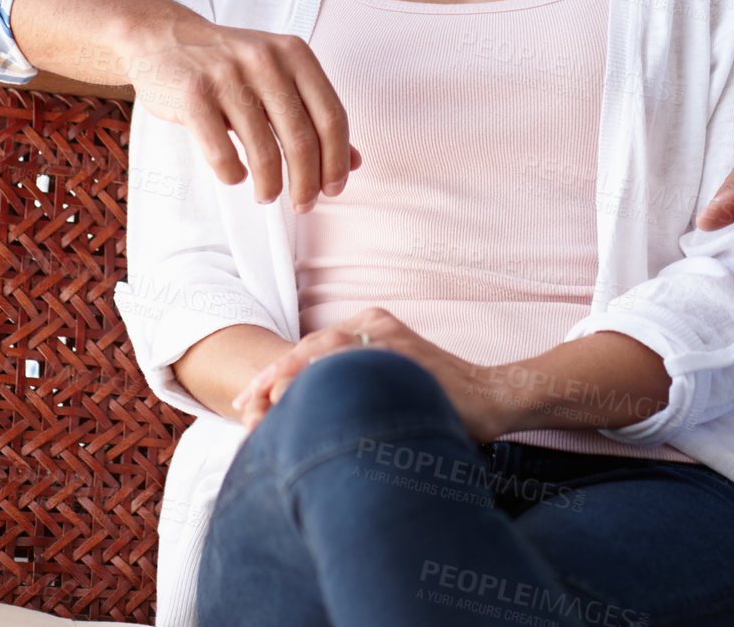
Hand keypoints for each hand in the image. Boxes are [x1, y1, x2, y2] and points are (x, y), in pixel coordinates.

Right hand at [129, 20, 361, 205]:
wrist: (165, 37)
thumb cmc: (230, 64)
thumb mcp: (279, 76)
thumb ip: (313, 114)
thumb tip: (354, 162)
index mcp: (294, 54)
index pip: (331, 116)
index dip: (337, 160)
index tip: (334, 189)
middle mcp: (265, 60)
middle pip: (302, 139)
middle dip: (307, 183)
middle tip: (304, 205)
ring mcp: (227, 76)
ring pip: (263, 152)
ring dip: (270, 186)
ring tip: (267, 195)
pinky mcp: (193, 95)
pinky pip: (222, 153)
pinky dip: (233, 174)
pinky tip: (235, 176)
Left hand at [232, 307, 498, 439]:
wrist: (490, 397)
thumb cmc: (436, 398)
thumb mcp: (387, 382)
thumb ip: (352, 383)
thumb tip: (302, 410)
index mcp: (369, 325)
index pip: (310, 348)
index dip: (276, 375)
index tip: (247, 404)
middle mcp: (375, 323)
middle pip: (311, 346)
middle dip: (273, 378)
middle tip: (243, 408)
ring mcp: (390, 335)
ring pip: (327, 352)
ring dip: (291, 378)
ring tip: (262, 406)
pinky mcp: (405, 353)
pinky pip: (357, 364)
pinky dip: (328, 379)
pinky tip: (306, 400)